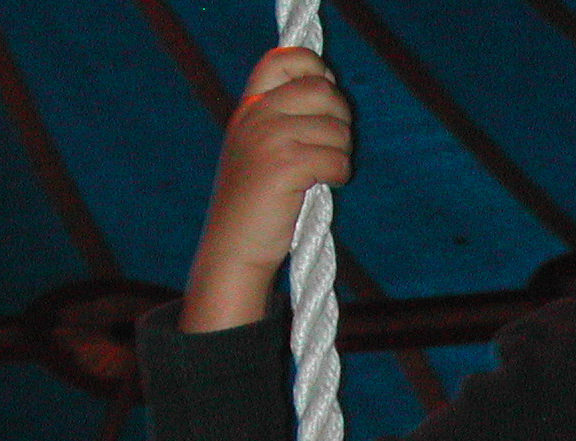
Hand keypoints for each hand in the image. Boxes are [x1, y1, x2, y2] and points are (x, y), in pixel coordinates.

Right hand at [183, 49, 353, 331]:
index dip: (318, 70)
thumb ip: (284, 115)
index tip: (324, 101)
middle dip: (341, 119)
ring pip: (337, 129)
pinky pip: (336, 159)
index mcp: (250, 105)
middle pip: (324, 90)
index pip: (288, 58)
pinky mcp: (284, 166)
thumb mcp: (259, 146)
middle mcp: (256, 114)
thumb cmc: (256, 203)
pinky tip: (324, 188)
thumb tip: (330, 85)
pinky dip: (339, 176)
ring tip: (322, 174)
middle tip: (331, 147)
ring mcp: (269, 138)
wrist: (233, 248)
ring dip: (342, 154)